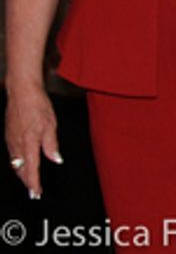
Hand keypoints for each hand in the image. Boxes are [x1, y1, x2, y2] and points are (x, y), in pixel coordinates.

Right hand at [4, 84, 61, 198]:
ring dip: (21, 174)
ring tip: (28, 182)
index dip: (34, 183)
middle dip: (27, 182)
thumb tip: (56, 160)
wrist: (22, 93)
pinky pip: (12, 154)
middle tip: (33, 192)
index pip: (31, 169)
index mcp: (29, 144)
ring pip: (15, 163)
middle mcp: (17, 145)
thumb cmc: (38, 106)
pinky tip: (21, 164)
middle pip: (21, 170)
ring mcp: (11, 141)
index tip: (36, 193)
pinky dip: (17, 163)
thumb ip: (52, 145)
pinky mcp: (9, 136)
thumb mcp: (51, 125)